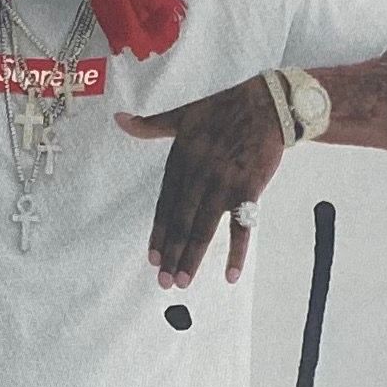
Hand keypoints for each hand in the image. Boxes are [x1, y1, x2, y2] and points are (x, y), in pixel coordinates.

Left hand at [114, 76, 285, 287]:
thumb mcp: (182, 115)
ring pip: (203, 228)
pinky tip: (231, 275)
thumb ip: (150, 125)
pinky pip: (241, 227)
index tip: (151, 258)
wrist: (267, 105)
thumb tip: (120, 120)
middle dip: (171, 254)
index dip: (158, 233)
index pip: (165, 205)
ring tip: (183, 281)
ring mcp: (223, 185)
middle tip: (163, 282)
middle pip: (181, 223)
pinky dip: (237, 252)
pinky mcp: (248, 190)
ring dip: (193, 257)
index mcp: (181, 161)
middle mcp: (198, 176)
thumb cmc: (223, 109)